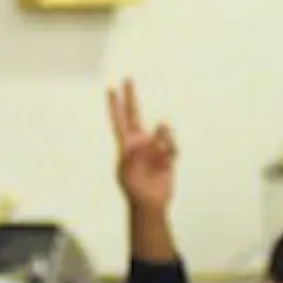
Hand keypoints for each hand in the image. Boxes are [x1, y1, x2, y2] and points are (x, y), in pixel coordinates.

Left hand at [107, 79, 176, 213]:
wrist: (149, 202)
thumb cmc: (133, 187)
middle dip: (131, 97)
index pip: (118, 120)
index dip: (114, 105)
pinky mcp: (167, 155)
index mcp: (125, 143)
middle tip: (128, 79)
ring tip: (160, 150)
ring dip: (162, 137)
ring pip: (160, 131)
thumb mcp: (128, 168)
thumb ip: (137, 150)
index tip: (110, 88)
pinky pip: (172, 146)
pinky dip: (170, 149)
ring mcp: (153, 146)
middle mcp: (138, 140)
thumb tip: (148, 136)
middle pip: (135, 114)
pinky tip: (168, 157)